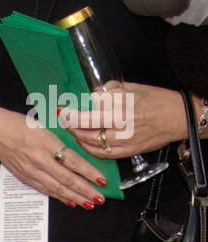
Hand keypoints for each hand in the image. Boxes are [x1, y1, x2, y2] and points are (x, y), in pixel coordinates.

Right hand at [0, 104, 106, 207]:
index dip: (88, 173)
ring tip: (89, 204)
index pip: (73, 161)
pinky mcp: (25, 178)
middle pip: (67, 179)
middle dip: (85, 191)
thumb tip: (78, 152)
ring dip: (75, 198)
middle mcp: (39, 159)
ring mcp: (31, 171)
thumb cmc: (19, 124)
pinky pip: (46, 190)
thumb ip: (59, 139)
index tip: (101, 180)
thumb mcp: (43, 125)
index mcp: (46, 142)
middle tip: (99, 199)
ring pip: (57, 188)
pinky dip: (60, 197)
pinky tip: (70, 202)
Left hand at [58, 84, 189, 161]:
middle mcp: (122, 124)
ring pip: (93, 143)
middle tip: (64, 121)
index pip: (90, 110)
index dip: (74, 113)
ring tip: (73, 131)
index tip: (64, 111)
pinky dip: (91, 149)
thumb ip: (111, 90)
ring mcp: (124, 140)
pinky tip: (85, 143)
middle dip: (72, 125)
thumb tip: (93, 94)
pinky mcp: (128, 152)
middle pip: (88, 128)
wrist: (178, 118)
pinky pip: (103, 154)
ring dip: (79, 137)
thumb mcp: (134, 87)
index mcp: (122, 105)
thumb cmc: (157, 100)